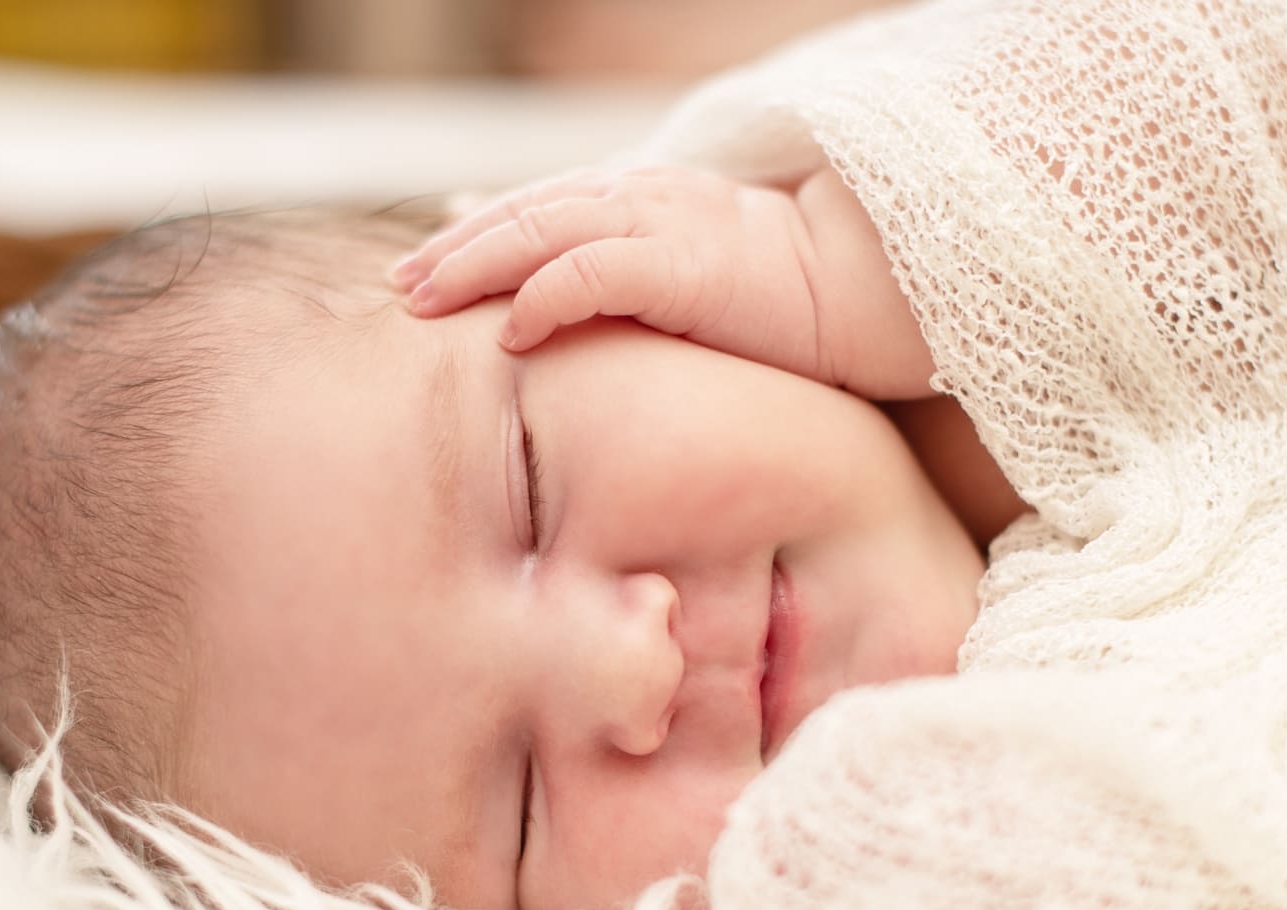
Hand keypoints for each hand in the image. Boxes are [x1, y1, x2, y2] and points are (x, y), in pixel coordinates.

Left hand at [388, 165, 934, 397]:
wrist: (883, 290)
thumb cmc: (811, 305)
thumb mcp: (718, 292)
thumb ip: (661, 297)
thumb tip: (609, 333)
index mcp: (655, 204)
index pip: (551, 204)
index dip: (485, 225)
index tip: (434, 250)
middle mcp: (648, 200)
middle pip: (527, 211)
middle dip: (458, 245)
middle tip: (403, 283)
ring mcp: (662, 224)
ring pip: (540, 230)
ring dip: (475, 263)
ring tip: (422, 298)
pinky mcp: (682, 263)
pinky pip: (591, 272)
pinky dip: (541, 295)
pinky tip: (507, 328)